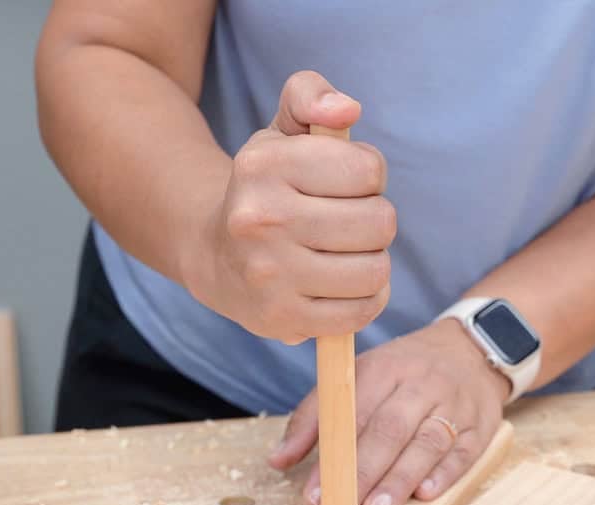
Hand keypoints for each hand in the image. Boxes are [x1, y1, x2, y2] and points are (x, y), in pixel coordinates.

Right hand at [181, 71, 395, 343]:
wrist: (214, 255)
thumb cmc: (267, 187)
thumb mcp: (282, 130)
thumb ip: (310, 96)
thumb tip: (345, 109)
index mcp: (264, 165)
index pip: (368, 170)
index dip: (369, 176)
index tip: (345, 182)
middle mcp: (261, 219)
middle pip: (380, 222)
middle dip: (375, 220)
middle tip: (348, 222)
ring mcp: (269, 275)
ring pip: (375, 271)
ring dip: (373, 262)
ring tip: (346, 254)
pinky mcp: (281, 319)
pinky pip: (360, 312)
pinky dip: (366, 300)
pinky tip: (344, 285)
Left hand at [268, 319, 510, 504]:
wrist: (470, 349)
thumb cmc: (404, 371)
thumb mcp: (359, 376)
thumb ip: (317, 416)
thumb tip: (277, 460)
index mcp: (385, 368)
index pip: (355, 411)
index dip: (332, 454)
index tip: (314, 492)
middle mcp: (421, 383)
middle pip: (391, 428)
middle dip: (366, 471)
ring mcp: (455, 404)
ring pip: (427, 443)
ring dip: (401, 479)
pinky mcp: (481, 425)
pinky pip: (464, 451)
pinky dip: (445, 475)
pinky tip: (425, 494)